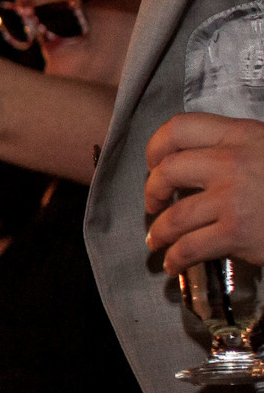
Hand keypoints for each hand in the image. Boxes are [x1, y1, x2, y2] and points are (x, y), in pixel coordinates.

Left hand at [144, 114, 263, 272]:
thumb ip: (239, 149)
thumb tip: (200, 163)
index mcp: (242, 135)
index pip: (180, 128)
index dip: (157, 147)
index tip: (154, 164)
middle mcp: (231, 162)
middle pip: (167, 172)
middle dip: (151, 192)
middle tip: (153, 205)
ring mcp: (233, 199)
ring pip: (174, 216)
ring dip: (159, 232)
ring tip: (157, 240)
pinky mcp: (237, 233)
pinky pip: (190, 248)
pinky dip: (176, 258)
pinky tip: (174, 264)